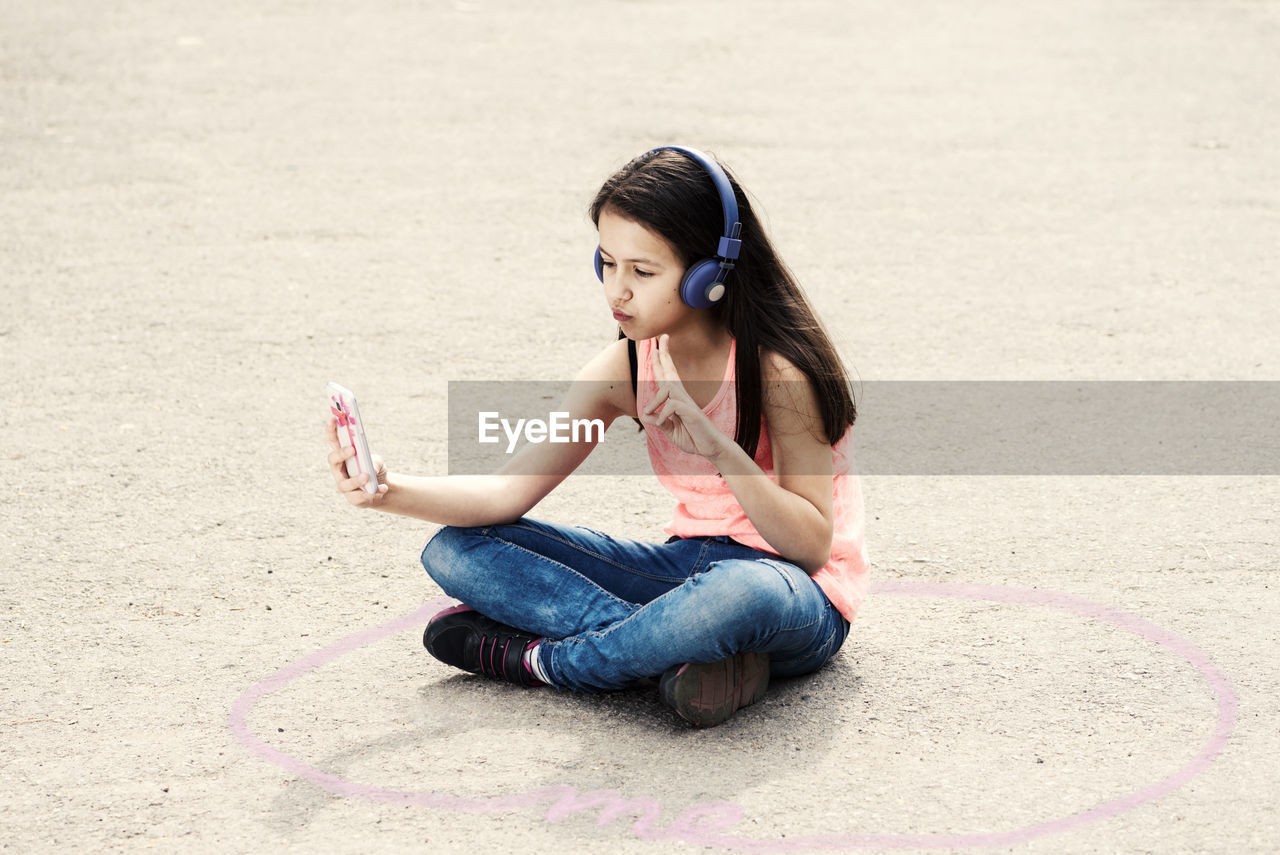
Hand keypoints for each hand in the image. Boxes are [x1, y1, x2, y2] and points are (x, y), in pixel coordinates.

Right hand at [325, 417, 388, 506]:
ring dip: (356, 479)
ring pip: (344, 483)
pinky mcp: (352, 498)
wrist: (381, 488)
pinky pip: (359, 497)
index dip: (330, 430)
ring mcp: (344, 485)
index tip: (333, 418)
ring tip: (367, 476)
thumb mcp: (377, 460)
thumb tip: (371, 470)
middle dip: (341, 454)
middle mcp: (339, 470)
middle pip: (333, 460)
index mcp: (342, 455)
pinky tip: (383, 489)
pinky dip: (372, 493)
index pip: (332, 441)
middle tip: (352, 449)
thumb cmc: (374, 469)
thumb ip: (374, 461)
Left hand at [639, 334, 730, 458]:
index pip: (666, 377)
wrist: (710, 447)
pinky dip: (662, 415)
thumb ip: (660, 421)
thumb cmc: (692, 437)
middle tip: (661, 336)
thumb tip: (647, 415)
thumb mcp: (670, 430)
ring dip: (655, 397)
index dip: (661, 362)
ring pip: (667, 388)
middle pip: (670, 372)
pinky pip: (671, 406)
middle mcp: (682, 396)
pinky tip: (661, 424)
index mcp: (677, 399)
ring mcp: (687, 403)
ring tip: (647, 412)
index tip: (656, 347)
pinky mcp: (691, 411)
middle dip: (665, 354)